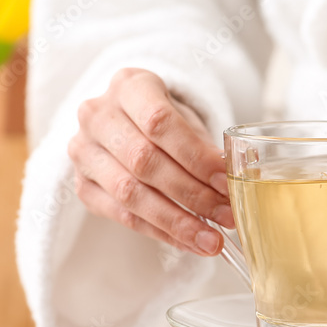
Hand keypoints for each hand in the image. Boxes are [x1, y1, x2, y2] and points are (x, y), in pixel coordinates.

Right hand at [68, 68, 233, 255]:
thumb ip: (207, 144)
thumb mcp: (187, 117)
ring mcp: (84, 151)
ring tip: (210, 240)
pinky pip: (122, 215)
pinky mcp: (82, 185)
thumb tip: (243, 177)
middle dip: (192, 194)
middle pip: (145, 161)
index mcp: (129, 85)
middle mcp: (98, 115)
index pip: (160, 122)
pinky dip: (160, 232)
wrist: (125, 121)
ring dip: (176, 221)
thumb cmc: (165, 118)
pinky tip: (187, 241)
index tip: (227, 182)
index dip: (196, 156)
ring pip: (130, 193)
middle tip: (226, 216)